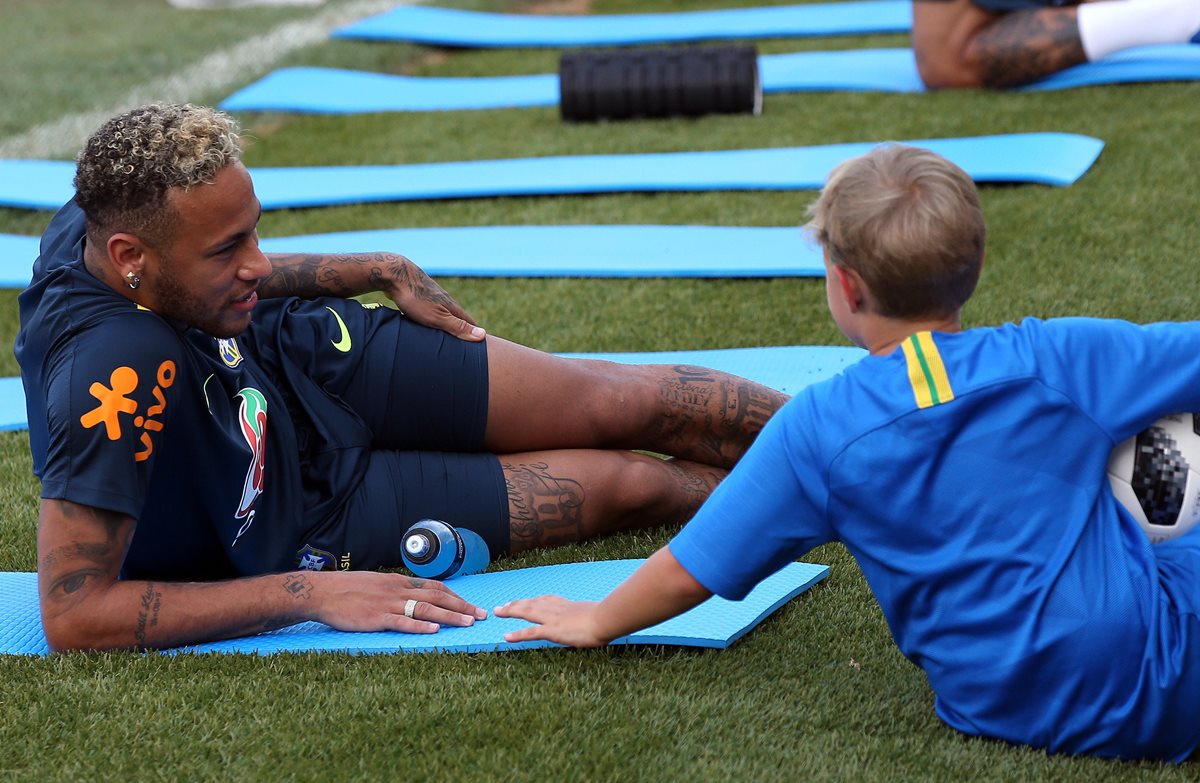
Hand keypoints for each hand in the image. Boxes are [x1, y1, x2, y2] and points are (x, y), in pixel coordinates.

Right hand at [312, 571, 487, 633]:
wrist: (321, 591)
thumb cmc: (347, 589)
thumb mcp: (377, 584)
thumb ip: (396, 590)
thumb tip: (413, 597)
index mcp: (399, 582)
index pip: (435, 587)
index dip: (456, 597)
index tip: (471, 606)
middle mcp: (398, 590)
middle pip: (437, 597)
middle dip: (461, 606)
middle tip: (480, 616)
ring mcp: (387, 604)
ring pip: (425, 609)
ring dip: (449, 616)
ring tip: (467, 623)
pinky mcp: (375, 618)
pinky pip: (402, 622)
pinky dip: (420, 627)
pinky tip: (435, 631)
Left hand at [384, 258, 484, 341]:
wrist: (395, 274)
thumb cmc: (415, 299)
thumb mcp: (437, 317)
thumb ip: (458, 327)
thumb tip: (482, 335)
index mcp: (451, 306)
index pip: (468, 322)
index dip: (474, 333)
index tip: (480, 344)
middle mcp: (443, 300)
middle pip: (456, 316)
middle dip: (461, 328)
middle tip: (465, 340)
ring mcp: (431, 295)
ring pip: (442, 311)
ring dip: (446, 321)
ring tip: (446, 333)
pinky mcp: (418, 294)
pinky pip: (428, 308)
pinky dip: (431, 317)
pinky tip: (425, 320)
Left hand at [493, 595, 608, 647]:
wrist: (606, 618)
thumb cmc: (607, 618)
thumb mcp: (597, 615)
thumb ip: (591, 617)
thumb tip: (598, 621)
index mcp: (567, 605)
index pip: (546, 600)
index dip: (533, 600)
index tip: (525, 600)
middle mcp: (557, 609)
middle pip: (532, 603)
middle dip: (516, 604)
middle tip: (503, 605)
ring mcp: (553, 619)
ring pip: (527, 612)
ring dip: (511, 611)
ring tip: (499, 612)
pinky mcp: (552, 630)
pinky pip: (530, 632)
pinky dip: (517, 634)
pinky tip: (506, 636)